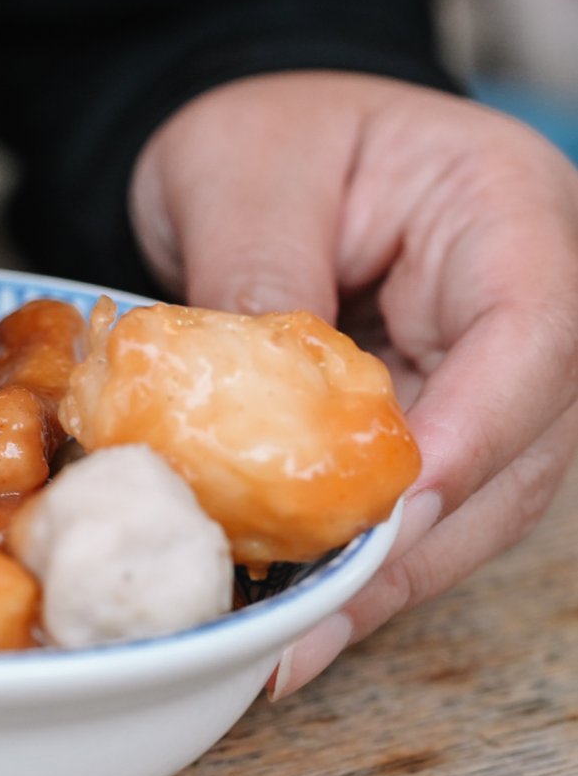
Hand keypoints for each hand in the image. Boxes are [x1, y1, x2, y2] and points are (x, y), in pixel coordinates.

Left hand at [129, 70, 577, 697]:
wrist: (252, 145)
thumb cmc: (262, 130)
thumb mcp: (244, 173)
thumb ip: (260, 276)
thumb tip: (257, 410)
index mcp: (507, 210)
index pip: (531, 333)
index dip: (475, 432)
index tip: (395, 509)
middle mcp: (522, 302)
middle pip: (517, 445)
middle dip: (418, 543)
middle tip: (318, 623)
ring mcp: (481, 370)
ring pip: (475, 497)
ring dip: (387, 575)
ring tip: (294, 644)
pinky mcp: (432, 417)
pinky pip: (417, 499)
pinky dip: (359, 556)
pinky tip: (295, 607)